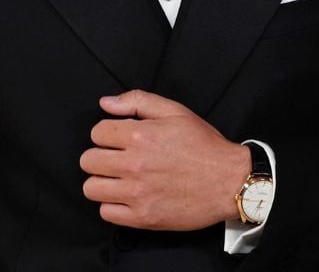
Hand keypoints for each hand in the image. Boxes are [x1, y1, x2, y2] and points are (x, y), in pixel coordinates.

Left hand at [79, 89, 250, 230]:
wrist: (230, 181)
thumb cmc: (204, 145)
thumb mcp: (175, 111)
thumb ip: (137, 101)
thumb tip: (105, 103)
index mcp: (140, 136)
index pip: (96, 133)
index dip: (106, 134)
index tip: (117, 140)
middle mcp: (134, 165)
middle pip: (88, 161)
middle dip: (99, 157)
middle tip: (116, 159)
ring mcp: (137, 193)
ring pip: (91, 188)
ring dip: (101, 182)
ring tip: (117, 179)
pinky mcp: (143, 217)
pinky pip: (106, 213)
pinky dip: (112, 205)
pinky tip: (126, 198)